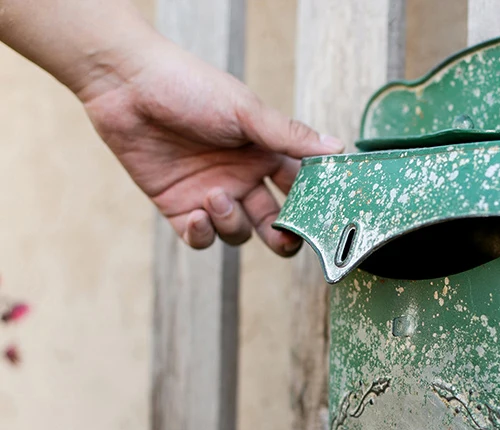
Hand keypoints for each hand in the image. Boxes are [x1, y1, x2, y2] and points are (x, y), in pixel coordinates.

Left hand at [78, 37, 342, 252]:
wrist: (126, 84)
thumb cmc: (188, 86)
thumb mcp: (246, 111)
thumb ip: (290, 136)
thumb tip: (337, 148)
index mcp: (263, 154)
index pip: (298, 190)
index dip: (310, 208)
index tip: (317, 217)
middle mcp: (242, 178)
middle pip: (275, 225)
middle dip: (283, 237)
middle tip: (284, 237)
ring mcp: (212, 195)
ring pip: (239, 233)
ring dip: (232, 223)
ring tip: (215, 197)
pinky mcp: (179, 208)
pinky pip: (201, 239)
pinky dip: (203, 234)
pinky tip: (197, 214)